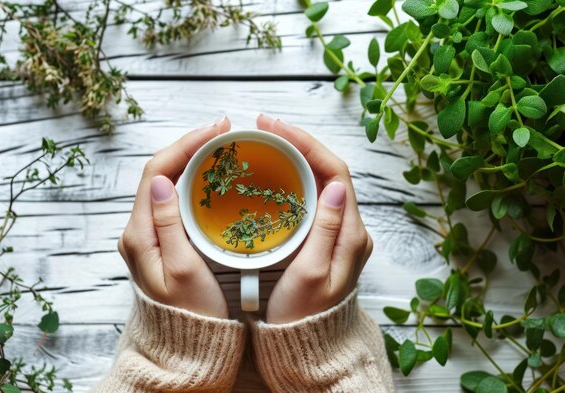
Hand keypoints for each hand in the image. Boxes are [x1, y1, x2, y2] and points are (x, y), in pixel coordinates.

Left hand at [117, 117, 230, 318]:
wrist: (185, 344)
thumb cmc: (190, 313)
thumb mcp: (182, 270)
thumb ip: (168, 224)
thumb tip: (161, 180)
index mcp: (140, 234)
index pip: (157, 172)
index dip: (185, 145)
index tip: (216, 131)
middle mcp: (139, 229)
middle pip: (160, 171)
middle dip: (190, 146)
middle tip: (224, 132)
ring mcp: (150, 233)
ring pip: (168, 182)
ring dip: (192, 160)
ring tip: (222, 146)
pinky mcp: (162, 239)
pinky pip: (175, 198)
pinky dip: (195, 180)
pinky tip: (214, 176)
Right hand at [256, 114, 372, 323]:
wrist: (309, 346)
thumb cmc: (304, 315)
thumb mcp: (312, 273)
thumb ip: (327, 229)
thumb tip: (337, 186)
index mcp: (351, 233)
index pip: (335, 171)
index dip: (307, 144)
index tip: (275, 128)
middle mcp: (351, 229)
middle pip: (329, 170)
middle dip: (299, 143)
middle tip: (265, 129)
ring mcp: (340, 233)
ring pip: (321, 181)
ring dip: (296, 158)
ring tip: (267, 143)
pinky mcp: (326, 239)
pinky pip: (312, 198)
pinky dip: (294, 180)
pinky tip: (273, 175)